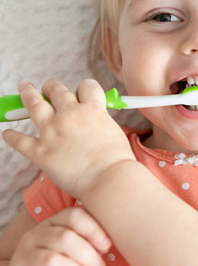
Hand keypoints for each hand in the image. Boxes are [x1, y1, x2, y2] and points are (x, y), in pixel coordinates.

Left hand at [2, 79, 135, 198]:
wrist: (109, 179)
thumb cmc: (117, 161)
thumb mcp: (115, 132)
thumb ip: (101, 122)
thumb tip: (94, 122)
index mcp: (92, 110)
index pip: (87, 86)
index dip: (83, 88)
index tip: (80, 93)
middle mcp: (70, 116)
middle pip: (57, 90)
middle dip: (51, 87)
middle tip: (48, 88)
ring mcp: (52, 132)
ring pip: (33, 104)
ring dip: (27, 94)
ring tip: (24, 89)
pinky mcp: (40, 152)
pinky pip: (19, 140)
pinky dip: (11, 136)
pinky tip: (8, 133)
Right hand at [4, 208, 110, 265]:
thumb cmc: (67, 264)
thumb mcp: (80, 248)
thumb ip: (92, 240)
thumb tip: (108, 242)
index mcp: (53, 222)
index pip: (74, 216)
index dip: (94, 230)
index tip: (107, 246)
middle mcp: (34, 236)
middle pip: (65, 238)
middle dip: (88, 256)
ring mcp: (21, 257)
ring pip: (50, 261)